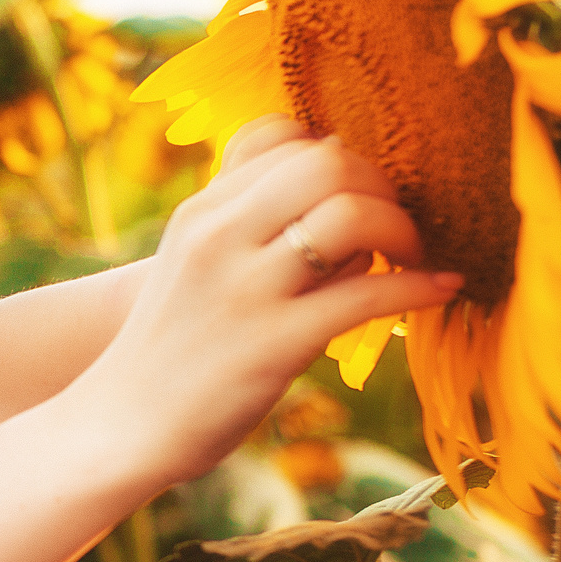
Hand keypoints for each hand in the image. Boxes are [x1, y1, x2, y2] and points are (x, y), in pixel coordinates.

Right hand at [63, 117, 460, 487]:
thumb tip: (355, 212)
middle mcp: (218, 236)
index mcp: (200, 211)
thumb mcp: (193, 268)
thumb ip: (254, 229)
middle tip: (396, 226)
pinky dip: (420, 287)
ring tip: (413, 258)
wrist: (119, 426)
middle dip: (381, 184)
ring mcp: (245, 288)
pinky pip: (368, 294)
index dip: (337, 154)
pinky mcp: (274, 342)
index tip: (356, 192)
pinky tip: (440, 291)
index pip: (283, 135)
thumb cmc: (169, 350)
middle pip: (327, 161)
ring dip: (402, 229)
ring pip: (351, 215)